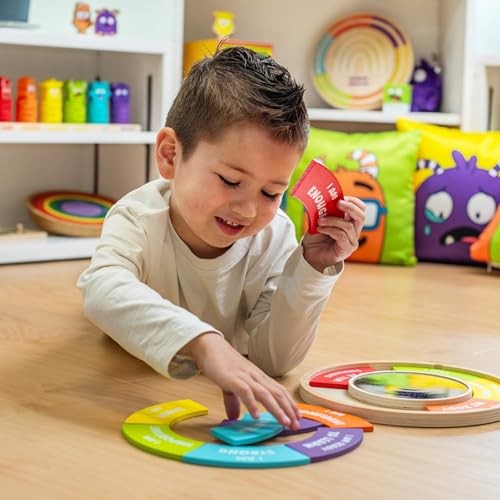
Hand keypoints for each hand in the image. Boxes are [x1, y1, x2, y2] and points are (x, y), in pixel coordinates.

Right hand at [185, 333, 300, 429]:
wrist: (210, 346)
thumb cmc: (223, 363)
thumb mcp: (231, 384)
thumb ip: (234, 401)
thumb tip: (234, 417)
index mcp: (258, 377)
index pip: (279, 391)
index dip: (290, 404)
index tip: (297, 417)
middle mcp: (255, 377)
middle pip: (277, 394)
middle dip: (288, 410)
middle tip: (296, 425)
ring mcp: (245, 377)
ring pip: (265, 394)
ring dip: (276, 409)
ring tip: (284, 423)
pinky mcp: (232, 378)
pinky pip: (245, 391)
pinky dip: (252, 404)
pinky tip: (256, 416)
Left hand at [302, 196, 365, 271]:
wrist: (310, 256)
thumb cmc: (316, 238)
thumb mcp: (319, 220)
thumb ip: (323, 210)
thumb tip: (321, 198)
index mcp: (350, 222)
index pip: (361, 209)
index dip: (354, 201)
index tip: (341, 196)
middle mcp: (354, 231)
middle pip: (361, 216)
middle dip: (350, 207)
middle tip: (337, 203)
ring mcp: (351, 241)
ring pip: (348, 226)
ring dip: (332, 220)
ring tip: (319, 221)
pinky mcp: (346, 249)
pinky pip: (341, 235)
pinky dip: (330, 229)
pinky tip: (320, 229)